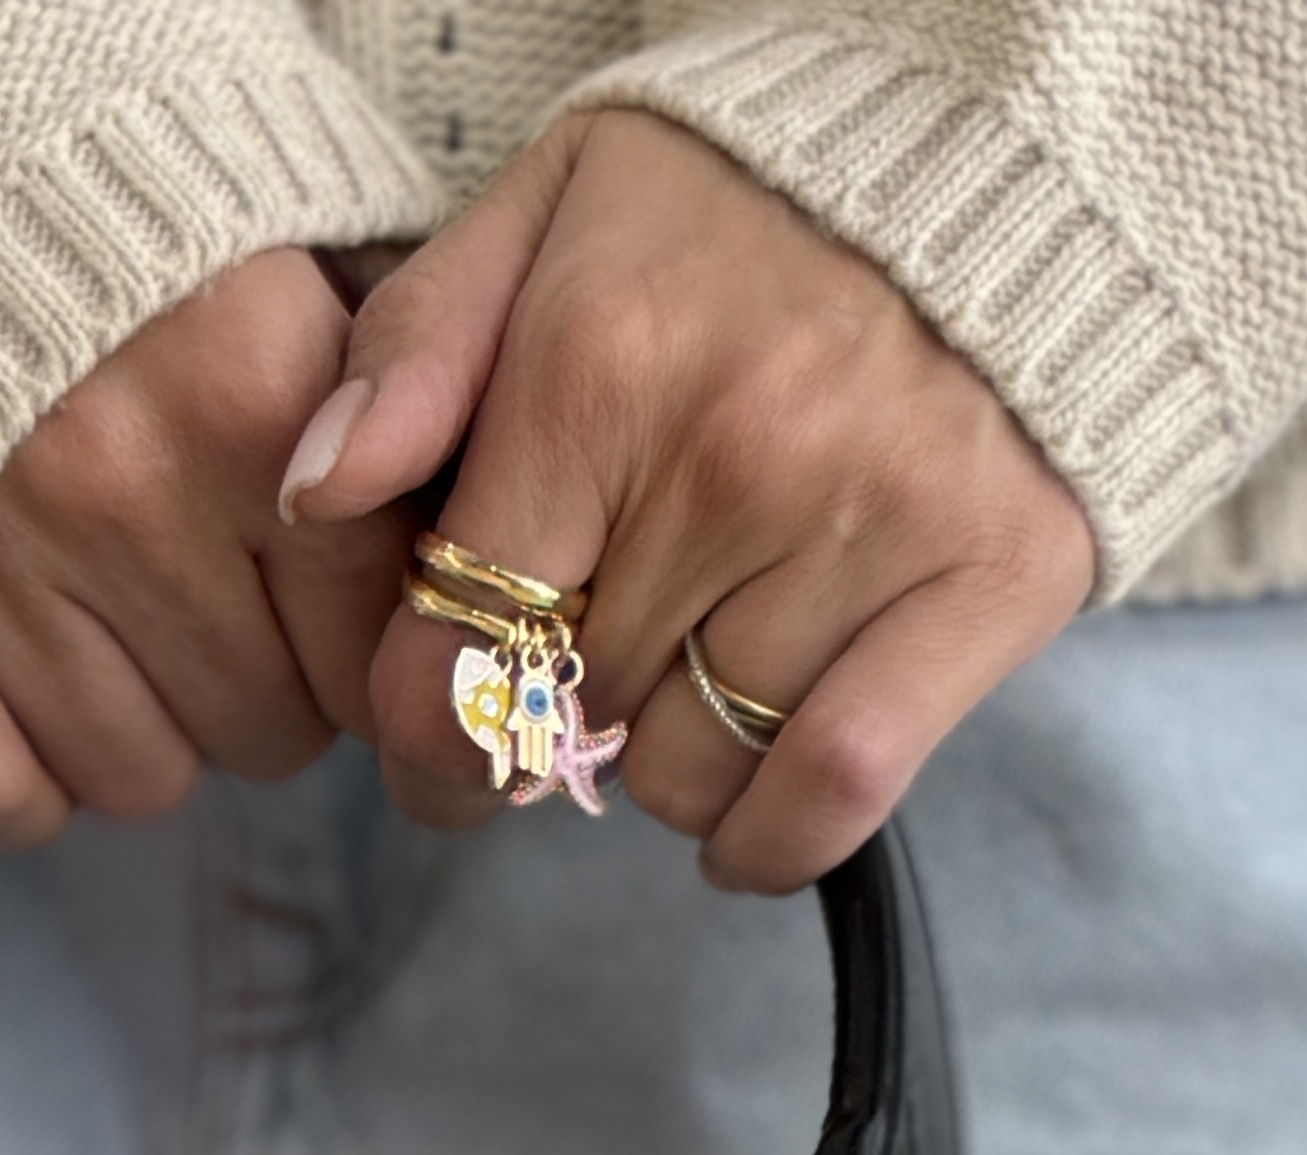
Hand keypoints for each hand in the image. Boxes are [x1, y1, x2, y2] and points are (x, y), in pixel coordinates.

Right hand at [0, 248, 414, 845]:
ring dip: (149, 728)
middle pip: (272, 731)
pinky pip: (3, 797)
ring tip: (118, 619)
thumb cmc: (111, 229)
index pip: (380, 638)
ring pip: (145, 780)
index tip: (341, 612)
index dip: (375, 645)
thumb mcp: (283, 250)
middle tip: (218, 598)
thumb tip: (467, 558)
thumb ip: (393, 386)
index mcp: (250, 392)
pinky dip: (24, 774)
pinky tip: (30, 688)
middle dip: (266, 686)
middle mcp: (128, 490)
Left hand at [277, 116, 1094, 885]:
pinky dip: (765, 840)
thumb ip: (418, 349)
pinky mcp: (985, 584)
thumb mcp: (548, 211)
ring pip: (689, 774)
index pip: (455, 654)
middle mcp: (733, 460)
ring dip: (661, 769)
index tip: (432, 745)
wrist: (992, 162)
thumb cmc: (741, 201)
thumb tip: (314, 492)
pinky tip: (737, 823)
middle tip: (580, 666)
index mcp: (599, 371)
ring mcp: (868, 528)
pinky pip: (830, 793)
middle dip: (551, 721)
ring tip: (681, 675)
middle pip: (569, 721)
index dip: (423, 735)